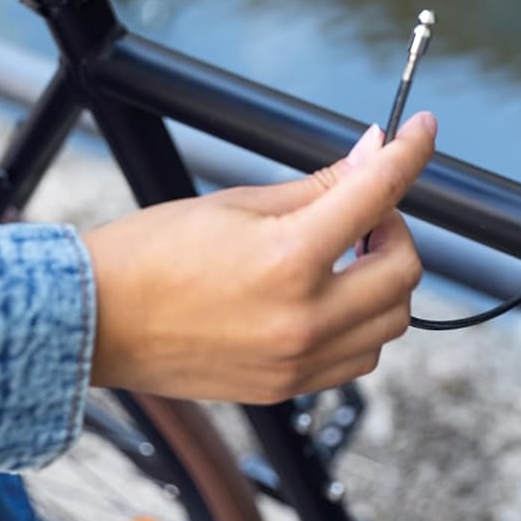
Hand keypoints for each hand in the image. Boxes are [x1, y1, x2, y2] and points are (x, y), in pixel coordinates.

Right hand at [84, 114, 433, 403]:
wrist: (95, 321)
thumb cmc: (152, 253)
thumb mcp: (239, 202)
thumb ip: (319, 185)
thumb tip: (371, 155)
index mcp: (290, 258)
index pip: (380, 192)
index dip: (411, 153)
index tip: (425, 132)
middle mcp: (304, 318)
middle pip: (404, 270)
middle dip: (395, 228)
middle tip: (364, 210)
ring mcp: (298, 362)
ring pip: (391, 321)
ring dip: (383, 280)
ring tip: (343, 255)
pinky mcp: (287, 389)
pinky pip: (358, 357)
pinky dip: (361, 323)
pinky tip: (327, 297)